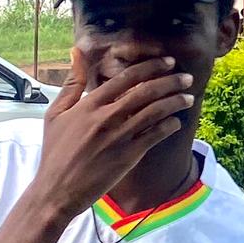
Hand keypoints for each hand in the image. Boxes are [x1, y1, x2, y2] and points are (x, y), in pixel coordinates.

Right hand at [34, 46, 195, 220]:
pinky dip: (169, 126)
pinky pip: (155, 136)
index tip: (167, 62)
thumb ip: (71, 83)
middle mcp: (106, 117)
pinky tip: (176, 122)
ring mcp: (119, 137)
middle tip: (186, 77)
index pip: (126, 78)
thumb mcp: (56, 114)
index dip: (150, 67)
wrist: (56, 190)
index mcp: (89, 104)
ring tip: (188, 97)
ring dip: (175, 102)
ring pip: (155, 112)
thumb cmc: (55, 152)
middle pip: (146, 92)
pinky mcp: (127, 157)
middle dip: (171, 81)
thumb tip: (76, 51)